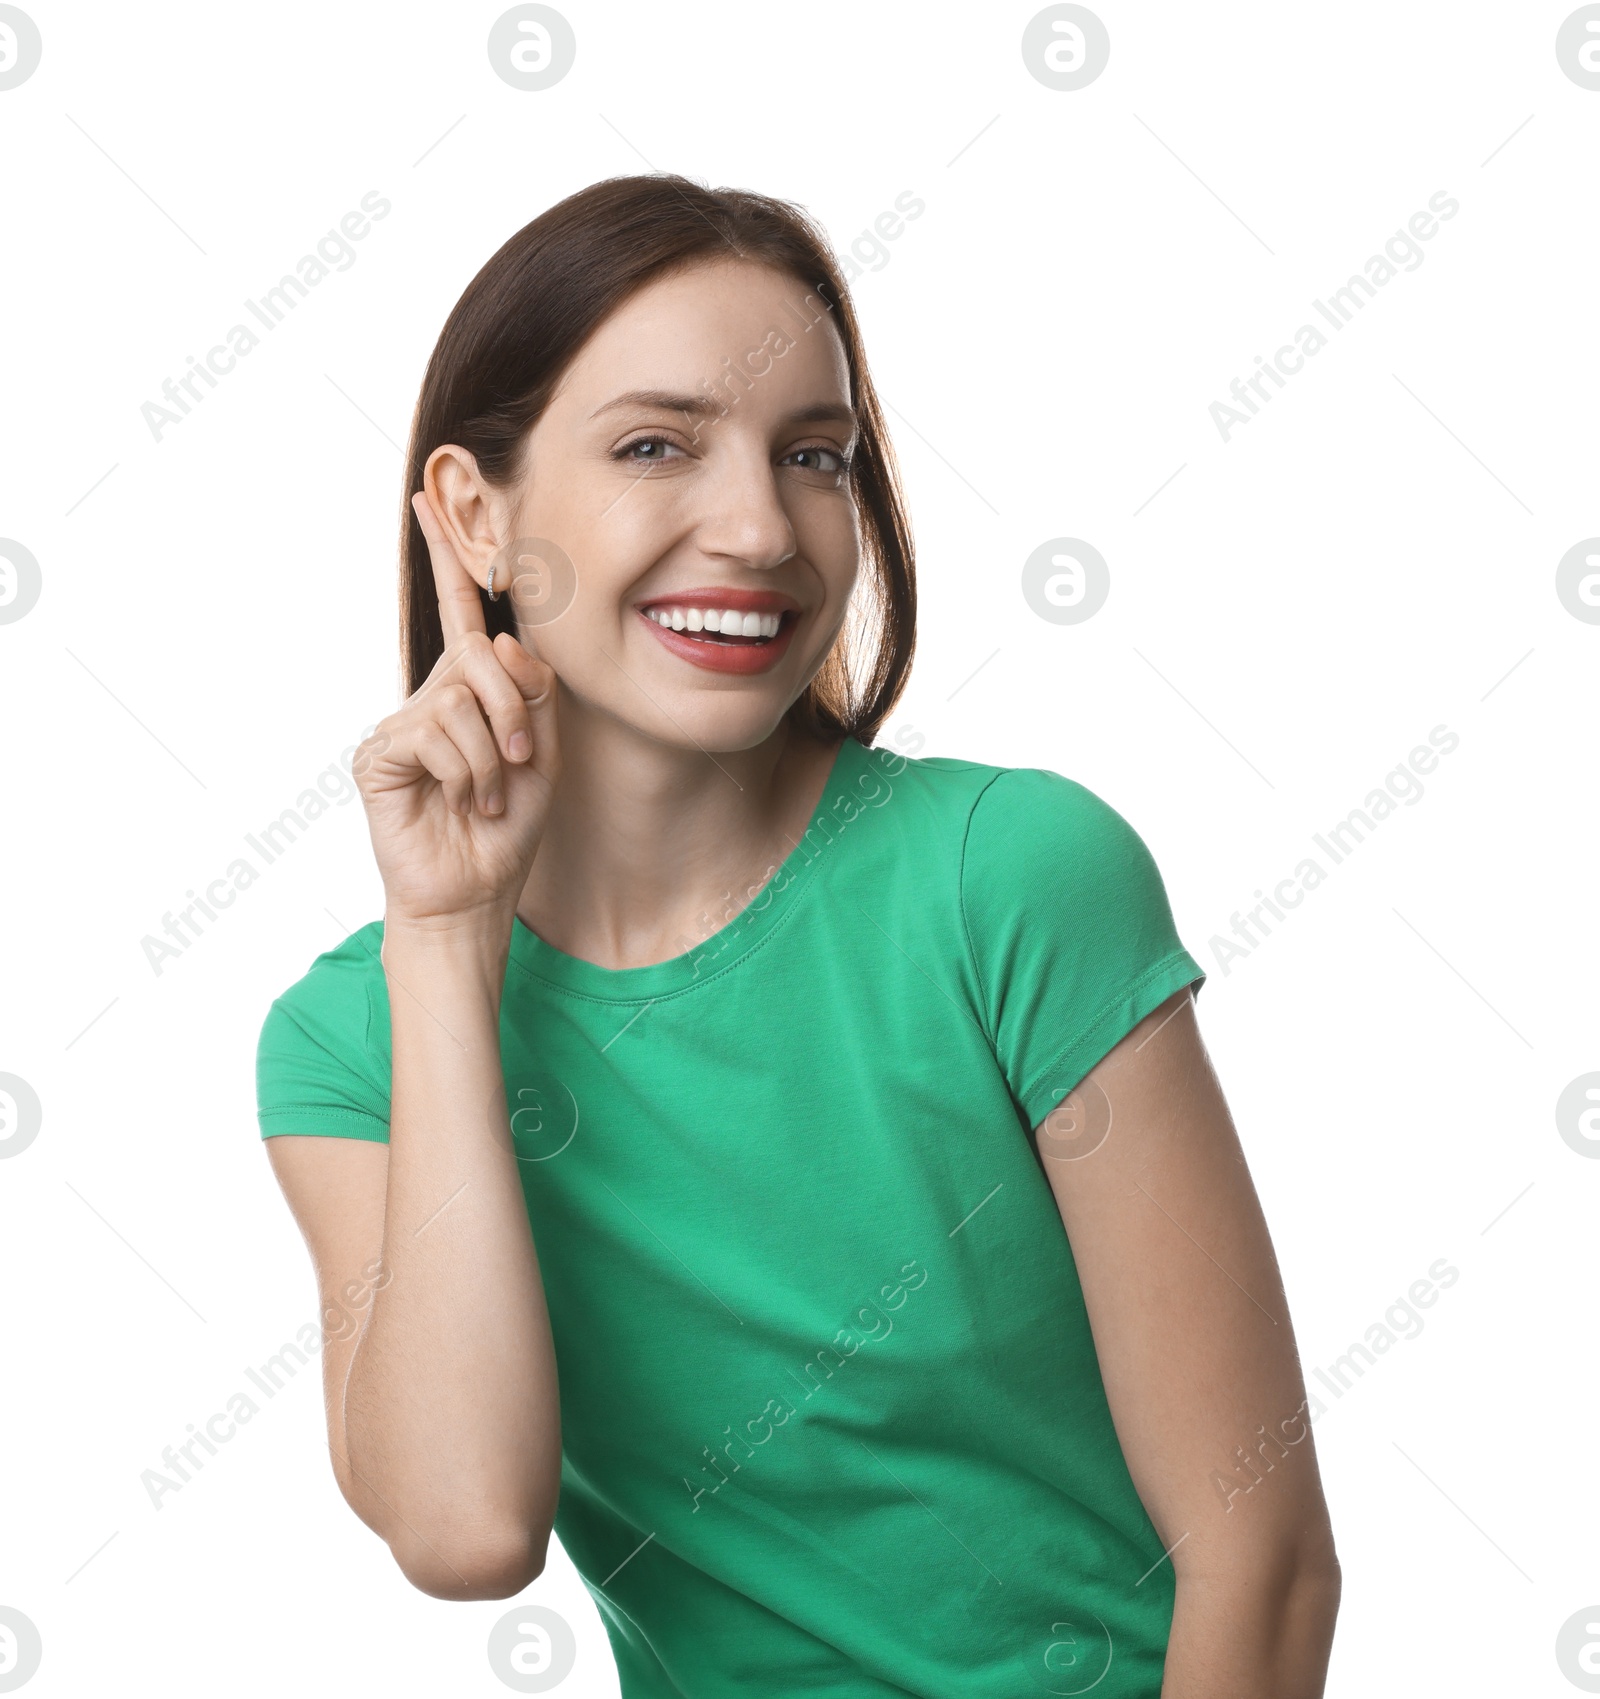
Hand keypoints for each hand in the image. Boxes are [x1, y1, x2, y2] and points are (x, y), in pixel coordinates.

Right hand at [353, 491, 561, 932]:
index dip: (448, 556)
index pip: (462, 613)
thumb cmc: (507, 825)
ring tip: (485, 796)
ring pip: (460, 698)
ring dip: (490, 755)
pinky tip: (458, 801)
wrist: (476, 889)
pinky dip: (462, 771)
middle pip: (481, 654)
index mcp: (472, 690)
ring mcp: (401, 722)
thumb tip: (501, 642)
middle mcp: (432, 696)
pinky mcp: (379, 753)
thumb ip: (532, 692)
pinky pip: (432, 731)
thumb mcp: (542, 753)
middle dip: (514, 711)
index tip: (431, 493)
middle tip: (518, 764)